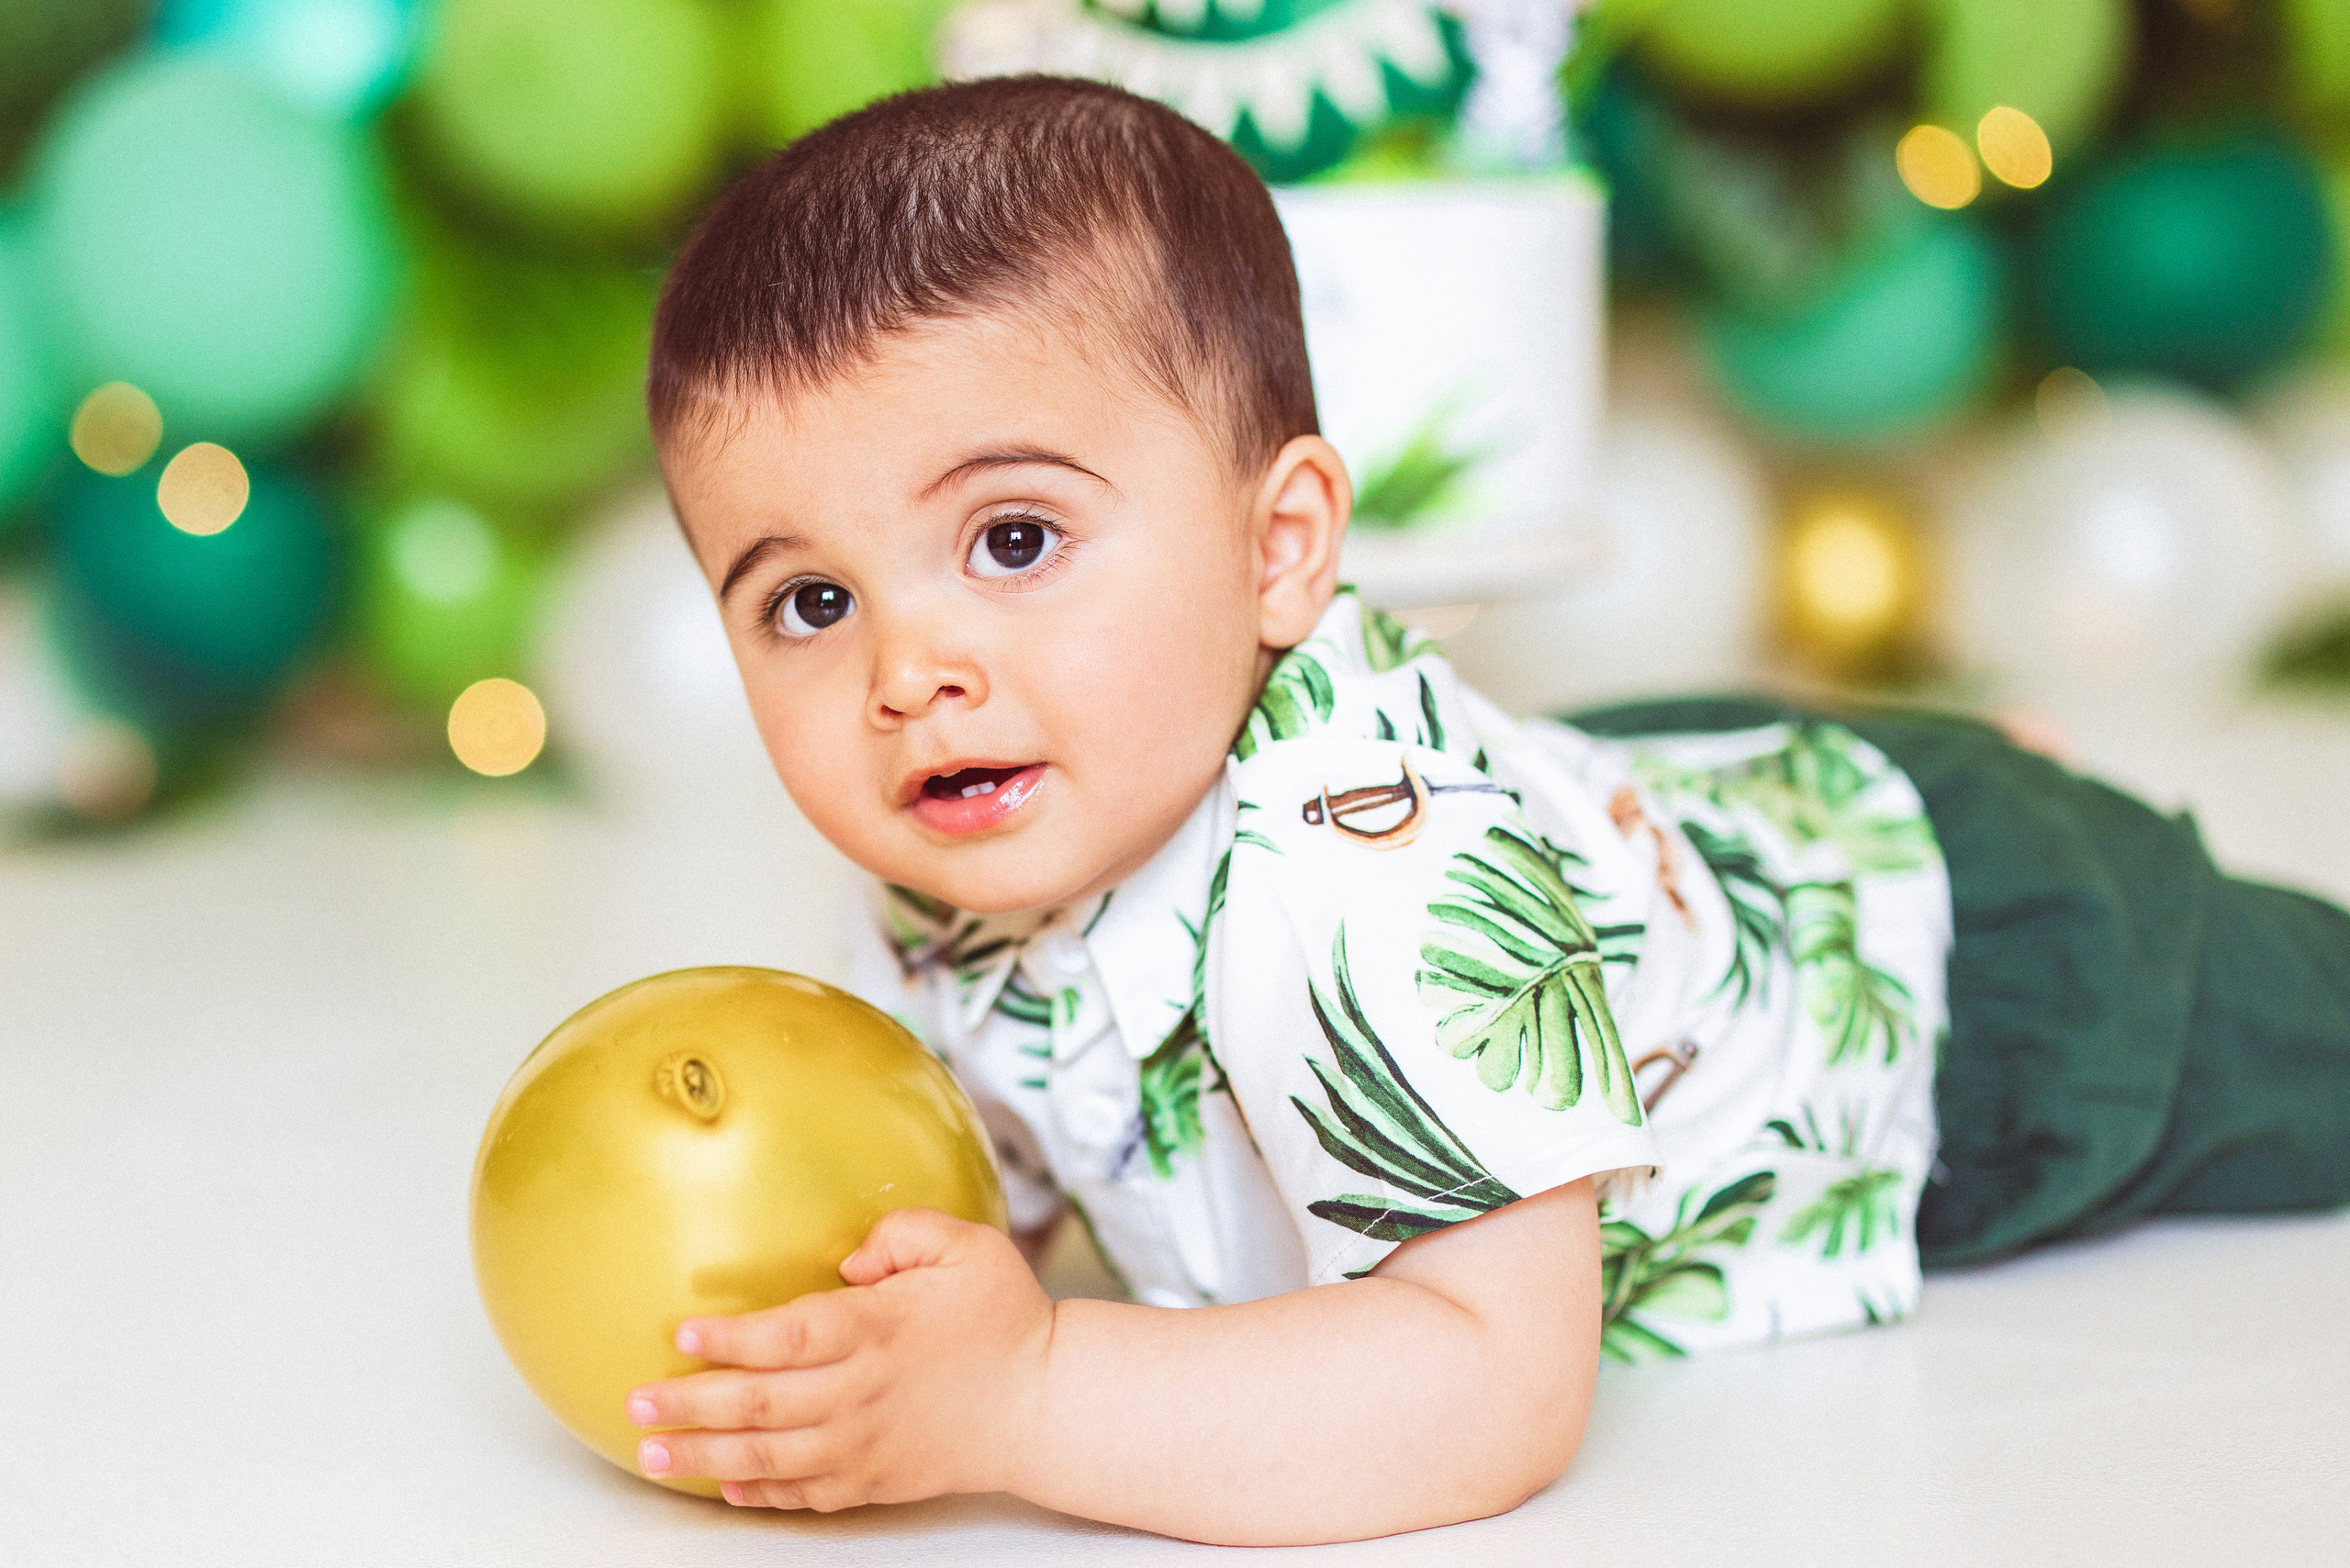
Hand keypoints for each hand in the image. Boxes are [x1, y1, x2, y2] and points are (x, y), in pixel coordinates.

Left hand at [624, 1207, 1052, 1510]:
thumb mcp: (967, 1245)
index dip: (729, 1339)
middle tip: (636, 1404)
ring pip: (768, 1457)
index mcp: (877, 1329)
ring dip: (705, 1455)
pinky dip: (758, 1493)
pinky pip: (803, 1493)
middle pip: (759, 1403)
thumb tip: (850, 1259)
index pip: (786, 1336)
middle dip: (689, 1405)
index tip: (681, 1336)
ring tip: (653, 1453)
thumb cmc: (1007, 1319)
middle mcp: (861, 1391)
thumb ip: (904, 1232)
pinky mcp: (874, 1479)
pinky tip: (724, 1486)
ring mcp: (864, 1443)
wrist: (1047, 1403)